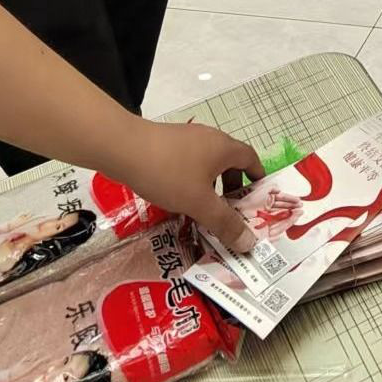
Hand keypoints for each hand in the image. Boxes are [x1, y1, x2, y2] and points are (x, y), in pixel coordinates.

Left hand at [120, 119, 263, 251]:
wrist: (124, 149)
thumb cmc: (169, 173)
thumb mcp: (200, 203)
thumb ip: (225, 223)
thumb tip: (249, 243)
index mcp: (225, 148)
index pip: (252, 160)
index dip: (257, 180)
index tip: (256, 202)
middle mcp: (211, 139)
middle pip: (230, 163)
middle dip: (232, 189)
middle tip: (228, 214)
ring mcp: (188, 139)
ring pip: (208, 165)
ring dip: (210, 188)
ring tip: (202, 212)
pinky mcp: (169, 144)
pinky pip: (189, 164)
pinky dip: (192, 182)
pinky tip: (177, 200)